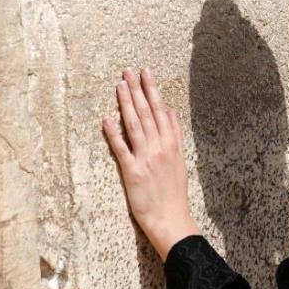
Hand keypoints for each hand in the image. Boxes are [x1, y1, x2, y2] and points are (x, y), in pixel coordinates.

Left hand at [102, 67, 200, 261]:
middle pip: (148, 112)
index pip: (161, 110)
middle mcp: (160, 147)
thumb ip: (175, 135)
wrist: (171, 218)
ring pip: (136, 124)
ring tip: (120, 85)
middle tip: (130, 70)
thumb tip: (171, 112)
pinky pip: (121, 148)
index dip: (152, 90)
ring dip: (127, 103)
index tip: (146, 73)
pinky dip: (114, 133)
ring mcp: (146, 158)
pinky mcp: (132, 171)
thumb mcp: (180, 160)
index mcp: (172, 144)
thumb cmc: (174, 192)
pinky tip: (107, 118)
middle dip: (138, 89)